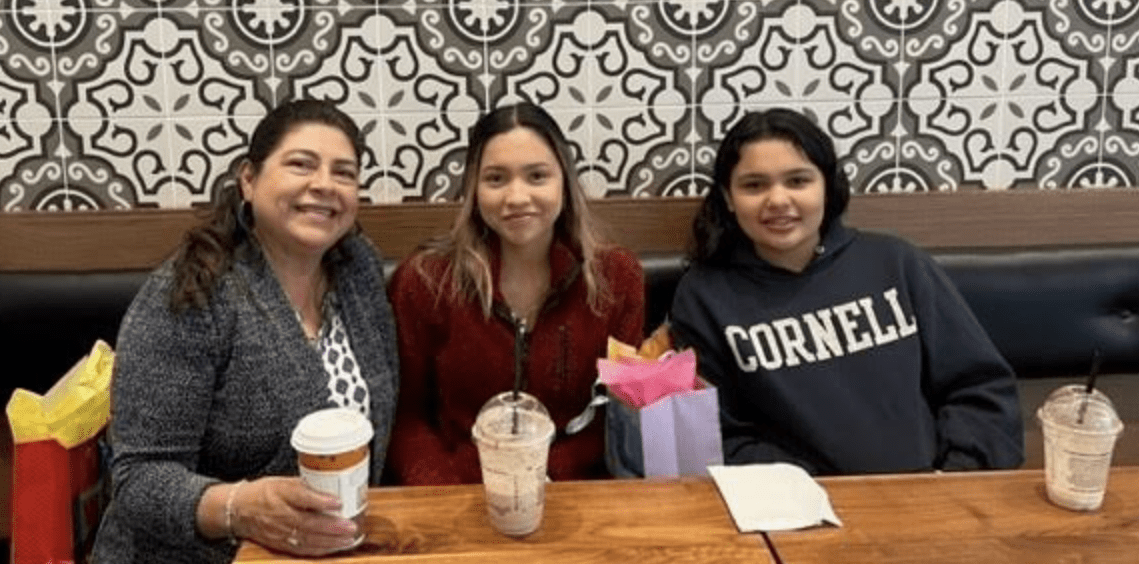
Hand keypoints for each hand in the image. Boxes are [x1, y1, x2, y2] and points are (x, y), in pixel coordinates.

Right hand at [232, 476, 358, 555]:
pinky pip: (302, 549)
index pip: (301, 496)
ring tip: (349, 539)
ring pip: (307, 539)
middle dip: (332, 527)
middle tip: (351, 526)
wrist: (238, 510)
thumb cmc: (263, 493)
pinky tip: (335, 547)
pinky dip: (320, 550)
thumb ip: (306, 486)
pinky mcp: (280, 544)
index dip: (320, 500)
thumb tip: (333, 487)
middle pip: (308, 522)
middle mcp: (279, 514)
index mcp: (280, 493)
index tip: (338, 501)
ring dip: (330, 541)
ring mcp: (279, 532)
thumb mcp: (283, 481)